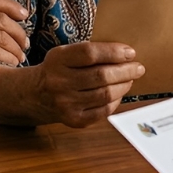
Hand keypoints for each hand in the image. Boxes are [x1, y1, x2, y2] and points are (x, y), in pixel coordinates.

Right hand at [29, 42, 144, 127]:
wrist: (34, 95)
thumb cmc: (57, 70)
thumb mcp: (64, 54)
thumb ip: (89, 53)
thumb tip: (125, 55)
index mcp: (57, 60)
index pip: (90, 53)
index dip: (113, 52)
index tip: (130, 53)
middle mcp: (59, 82)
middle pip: (101, 76)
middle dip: (126, 71)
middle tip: (138, 68)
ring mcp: (66, 103)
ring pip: (105, 94)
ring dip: (124, 85)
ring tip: (130, 79)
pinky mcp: (73, 120)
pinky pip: (103, 111)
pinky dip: (116, 101)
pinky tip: (118, 93)